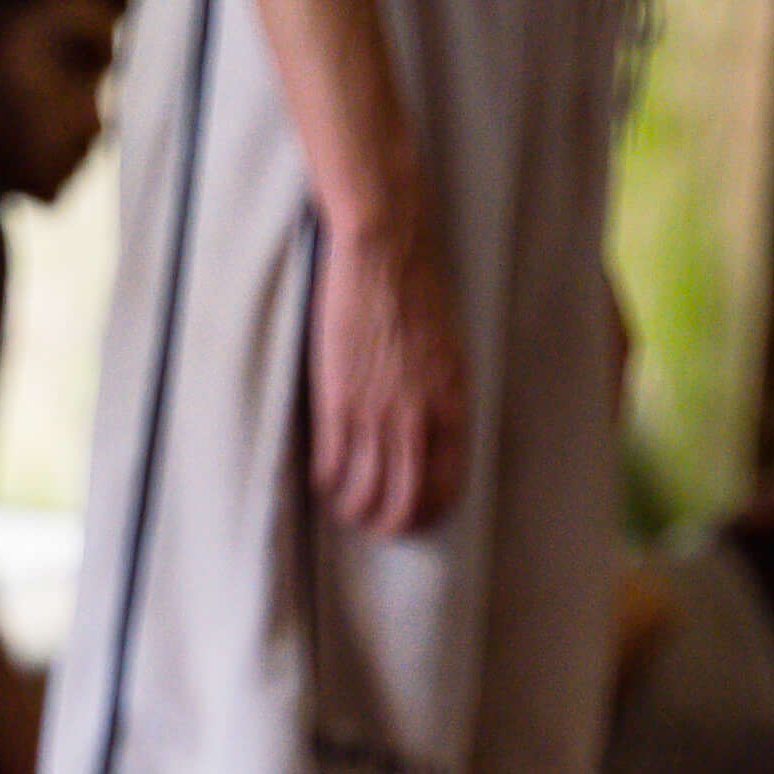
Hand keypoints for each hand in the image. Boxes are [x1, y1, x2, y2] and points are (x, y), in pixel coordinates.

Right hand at [308, 210, 469, 534]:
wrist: (385, 248)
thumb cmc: (417, 289)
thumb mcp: (449, 351)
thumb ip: (443, 398)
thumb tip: (430, 435)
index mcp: (452, 407)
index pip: (445, 488)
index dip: (427, 513)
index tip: (412, 515)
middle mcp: (418, 419)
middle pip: (404, 503)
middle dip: (387, 525)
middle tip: (373, 523)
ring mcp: (376, 413)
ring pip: (363, 494)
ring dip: (351, 510)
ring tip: (342, 506)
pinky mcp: (338, 400)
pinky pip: (330, 466)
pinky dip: (325, 483)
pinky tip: (321, 480)